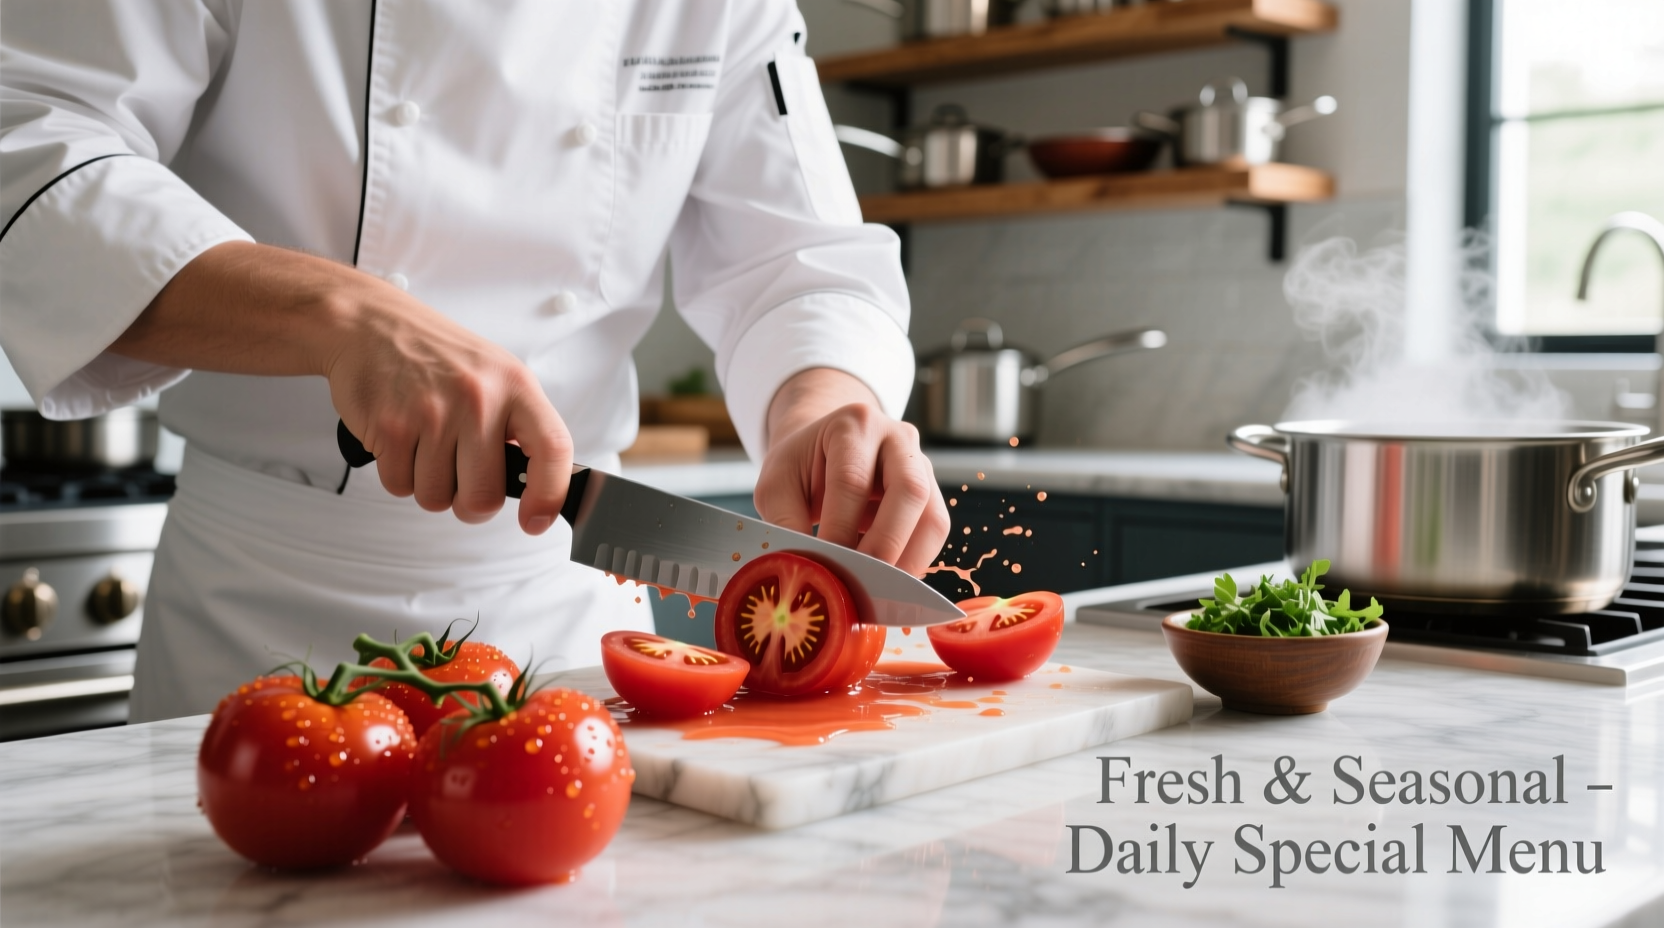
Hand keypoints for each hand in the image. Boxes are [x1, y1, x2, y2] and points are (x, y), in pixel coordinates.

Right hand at [323, 284, 571, 531]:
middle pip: (484, 497)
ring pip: (437, 498)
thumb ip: (518, 425)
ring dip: (429, 485)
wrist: (370, 324)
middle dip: (470, 504)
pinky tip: (401, 439)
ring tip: (426, 444)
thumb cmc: (438, 356)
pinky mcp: (391, 426)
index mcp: (516, 386)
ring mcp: (433, 413)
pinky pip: (400, 486)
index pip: (553, 449)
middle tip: (461, 480)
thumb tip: (538, 485)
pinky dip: (399, 474)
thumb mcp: (496, 375)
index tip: (536, 521)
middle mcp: (478, 398)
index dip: (550, 496)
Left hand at [753, 370, 949, 575]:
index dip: (840, 529)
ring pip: (933, 517)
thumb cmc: (801, 466)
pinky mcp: (932, 494)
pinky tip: (886, 580)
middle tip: (859, 582)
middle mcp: (897, 438)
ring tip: (876, 590)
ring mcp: (921, 465)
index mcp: (853, 424)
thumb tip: (804, 569)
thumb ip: (784, 522)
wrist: (823, 449)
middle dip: (884, 545)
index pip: (852, 480)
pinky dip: (913, 562)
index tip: (826, 566)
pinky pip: (933, 533)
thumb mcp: (777, 484)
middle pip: (909, 490)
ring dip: (907, 561)